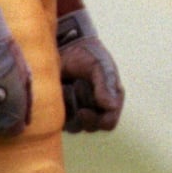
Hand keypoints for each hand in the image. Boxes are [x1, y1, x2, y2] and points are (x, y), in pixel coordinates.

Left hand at [56, 8, 124, 132]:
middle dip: (83, 105)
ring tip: (70, 84)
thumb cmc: (87, 55)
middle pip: (90, 126)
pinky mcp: (62, 112)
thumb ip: (105, 86)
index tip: (85, 110)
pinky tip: (62, 87)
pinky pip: (60, 120)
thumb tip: (111, 107)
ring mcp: (78, 113)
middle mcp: (97, 110)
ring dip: (71, 104)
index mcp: (111, 100)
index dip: (99, 120)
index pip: (108, 123)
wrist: (66, 46)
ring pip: (75, 125)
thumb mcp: (100, 67)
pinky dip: (61, 104)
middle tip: (79, 83)